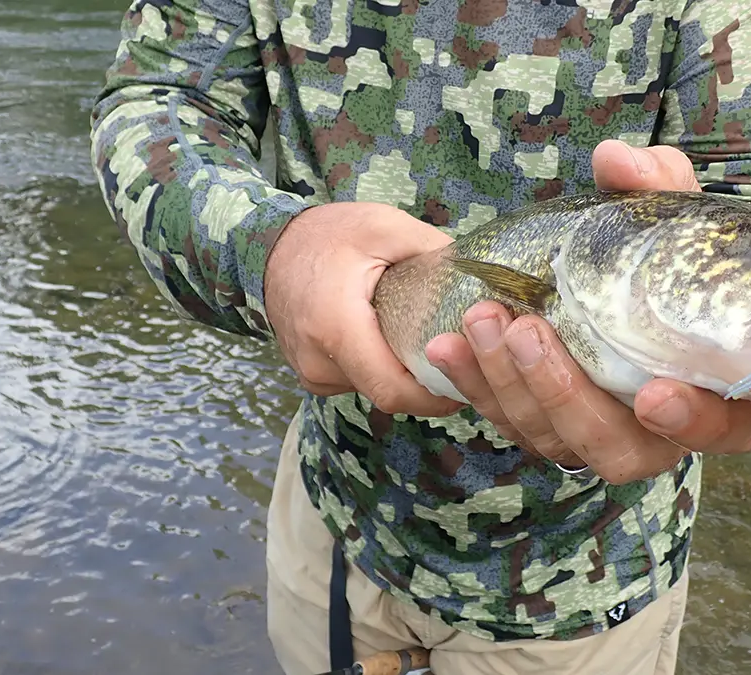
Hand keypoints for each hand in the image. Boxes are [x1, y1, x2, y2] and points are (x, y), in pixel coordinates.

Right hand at [264, 202, 464, 417]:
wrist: (269, 246)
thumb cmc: (327, 234)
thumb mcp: (384, 226)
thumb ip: (432, 250)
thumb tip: (481, 274)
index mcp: (337, 329)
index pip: (393, 390)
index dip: (435, 396)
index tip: (467, 382)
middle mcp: (320, 363)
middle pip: (390, 393)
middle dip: (428, 383)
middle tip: (463, 358)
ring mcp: (314, 374)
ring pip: (375, 389)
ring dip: (405, 375)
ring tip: (431, 343)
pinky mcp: (314, 375)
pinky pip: (360, 381)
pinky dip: (384, 368)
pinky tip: (398, 341)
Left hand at [424, 140, 750, 483]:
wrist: (594, 270)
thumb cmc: (655, 247)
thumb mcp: (663, 207)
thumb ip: (654, 183)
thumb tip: (616, 161)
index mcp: (716, 384)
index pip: (725, 428)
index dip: (693, 422)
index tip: (653, 395)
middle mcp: (659, 426)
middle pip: (622, 450)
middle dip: (566, 396)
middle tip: (527, 332)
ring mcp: (598, 432)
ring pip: (556, 440)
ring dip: (510, 385)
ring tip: (482, 318)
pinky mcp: (547, 427)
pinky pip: (511, 424)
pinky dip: (476, 385)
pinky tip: (449, 344)